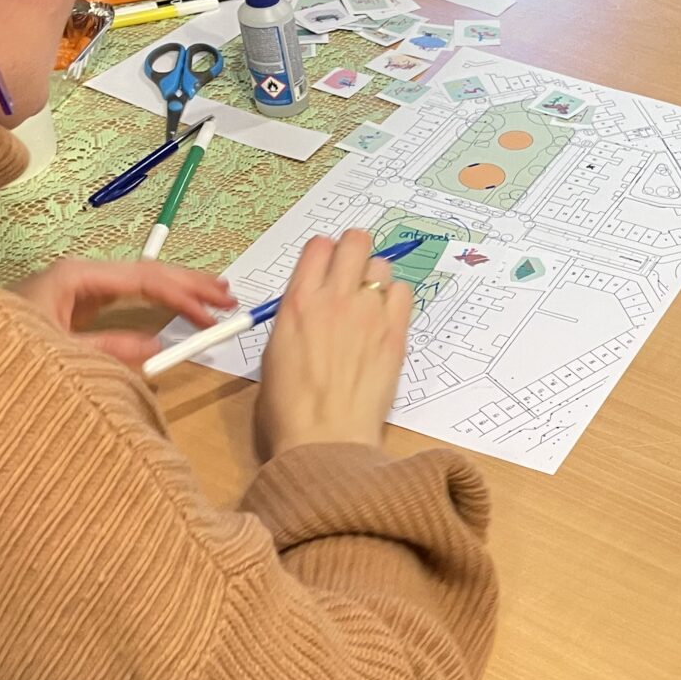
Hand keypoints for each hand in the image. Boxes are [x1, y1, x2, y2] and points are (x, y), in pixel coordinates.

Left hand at [10, 259, 233, 368]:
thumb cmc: (4, 353)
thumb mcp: (61, 355)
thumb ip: (110, 351)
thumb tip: (157, 348)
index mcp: (74, 277)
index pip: (142, 278)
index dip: (181, 295)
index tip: (209, 315)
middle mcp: (77, 274)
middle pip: (146, 272)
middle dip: (189, 284)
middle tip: (228, 298)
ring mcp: (75, 286)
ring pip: (139, 280)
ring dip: (178, 287)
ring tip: (216, 295)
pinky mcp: (74, 302)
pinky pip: (126, 295)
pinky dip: (157, 299)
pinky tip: (178, 302)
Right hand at [254, 230, 413, 461]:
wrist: (325, 437)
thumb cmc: (290, 407)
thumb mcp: (276, 352)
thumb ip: (296, 318)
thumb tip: (311, 306)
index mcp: (298, 302)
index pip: (318, 246)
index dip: (325, 253)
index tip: (327, 267)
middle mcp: (334, 298)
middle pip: (355, 242)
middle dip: (355, 250)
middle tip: (354, 271)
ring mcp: (368, 313)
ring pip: (382, 266)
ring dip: (376, 278)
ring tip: (370, 304)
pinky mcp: (395, 333)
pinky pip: (404, 293)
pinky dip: (396, 300)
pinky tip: (386, 321)